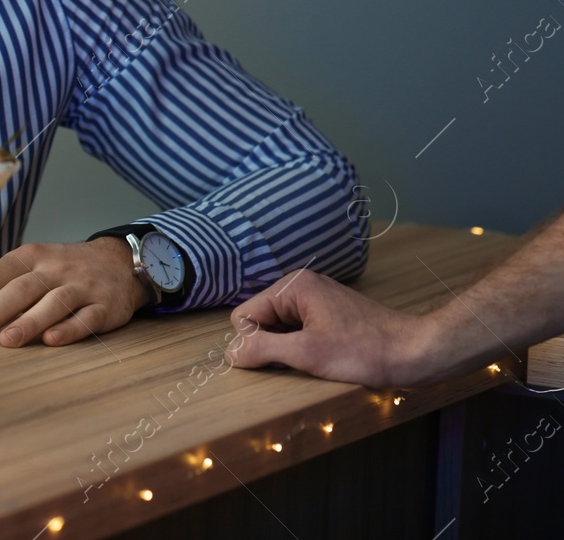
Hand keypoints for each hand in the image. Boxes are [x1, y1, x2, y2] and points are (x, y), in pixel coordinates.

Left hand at [0, 238, 146, 346]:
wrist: (121, 262)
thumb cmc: (64, 270)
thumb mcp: (34, 264)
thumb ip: (3, 285)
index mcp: (30, 256)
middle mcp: (54, 268)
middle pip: (19, 289)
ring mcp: (81, 286)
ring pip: (53, 303)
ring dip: (29, 322)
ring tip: (6, 341)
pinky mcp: (105, 306)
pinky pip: (86, 318)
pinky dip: (69, 329)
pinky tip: (52, 341)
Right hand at [226, 271, 437, 385]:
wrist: (418, 352)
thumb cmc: (367, 351)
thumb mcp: (307, 354)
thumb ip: (262, 349)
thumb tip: (230, 353)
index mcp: (293, 286)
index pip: (244, 316)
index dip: (255, 343)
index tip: (284, 360)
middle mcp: (302, 286)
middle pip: (261, 320)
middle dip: (273, 346)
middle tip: (304, 361)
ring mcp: (317, 299)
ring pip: (279, 328)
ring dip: (290, 349)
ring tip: (319, 361)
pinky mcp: (330, 314)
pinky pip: (298, 330)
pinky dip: (304, 348)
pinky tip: (326, 358)